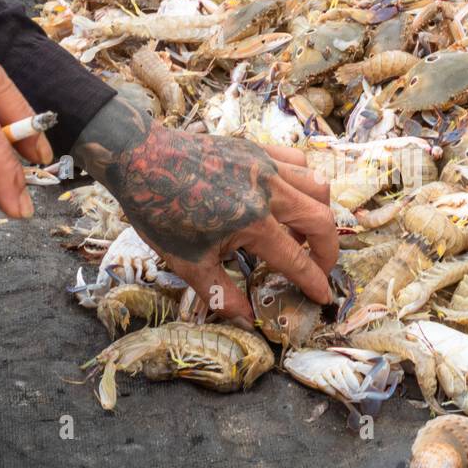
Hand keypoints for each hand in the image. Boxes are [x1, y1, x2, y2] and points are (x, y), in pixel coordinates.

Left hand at [73, 96, 336, 318]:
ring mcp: (265, 165)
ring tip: (305, 232)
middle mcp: (268, 191)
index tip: (323, 296)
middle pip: (320, 221)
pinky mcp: (257, 148)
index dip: (313, 281)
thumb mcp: (188, 261)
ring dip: (320, 213)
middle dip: (328, 249)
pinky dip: (304, 181)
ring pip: (317, 186)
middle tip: (320, 266)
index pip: (296, 259)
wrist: (139, 159)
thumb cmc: (160, 212)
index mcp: (252, 222)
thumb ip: (222, 292)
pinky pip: (298, 161)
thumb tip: (246, 319)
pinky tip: (289, 197)